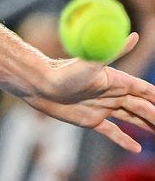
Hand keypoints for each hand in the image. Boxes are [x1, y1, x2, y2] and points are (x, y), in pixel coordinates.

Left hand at [24, 33, 154, 151]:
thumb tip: (135, 35)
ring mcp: (102, 107)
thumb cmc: (64, 72)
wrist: (39, 84)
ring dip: (146, 127)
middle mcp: (112, 94)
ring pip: (131, 119)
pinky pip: (111, 132)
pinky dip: (124, 140)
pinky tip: (136, 148)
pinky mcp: (90, 120)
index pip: (145, 91)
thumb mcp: (92, 62)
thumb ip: (115, 51)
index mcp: (116, 81)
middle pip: (142, 107)